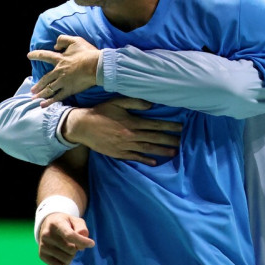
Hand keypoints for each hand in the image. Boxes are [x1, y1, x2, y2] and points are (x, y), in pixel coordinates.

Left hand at [28, 35, 99, 106]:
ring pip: (49, 89)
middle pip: (45, 78)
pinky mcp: (69, 90)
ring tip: (34, 98)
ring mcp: (63, 82)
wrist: (97, 66)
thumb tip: (55, 46)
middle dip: (38, 85)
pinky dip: (49, 102)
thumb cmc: (87, 53)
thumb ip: (63, 40)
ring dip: (40, 94)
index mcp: (59, 59)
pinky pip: (57, 97)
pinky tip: (42, 105)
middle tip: (32, 90)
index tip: (29, 56)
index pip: (45, 56)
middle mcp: (58, 71)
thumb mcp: (75, 40)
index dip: (36, 55)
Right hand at [37, 212, 94, 264]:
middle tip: (74, 243)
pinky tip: (63, 254)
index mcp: (56, 223)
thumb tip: (81, 246)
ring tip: (68, 247)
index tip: (91, 243)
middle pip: (71, 249)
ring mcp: (43, 246)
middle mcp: (47, 234)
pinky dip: (66, 263)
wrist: (48, 224)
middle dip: (77, 248)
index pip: (70, 235)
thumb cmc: (65, 223)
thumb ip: (82, 229)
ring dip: (72, 255)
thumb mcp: (75, 220)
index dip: (82, 241)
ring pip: (66, 259)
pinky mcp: (41, 255)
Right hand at [64, 97, 182, 165]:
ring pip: (147, 149)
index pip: (155, 125)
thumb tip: (151, 105)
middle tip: (182, 141)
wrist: (82, 127)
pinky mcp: (118, 153)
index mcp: (132, 122)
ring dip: (161, 151)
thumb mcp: (117, 102)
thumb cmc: (100, 112)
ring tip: (174, 152)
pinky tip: (154, 162)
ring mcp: (125, 146)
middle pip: (154, 138)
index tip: (180, 127)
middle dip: (169, 140)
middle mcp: (131, 135)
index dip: (169, 126)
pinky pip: (134, 157)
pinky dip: (145, 160)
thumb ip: (134, 102)